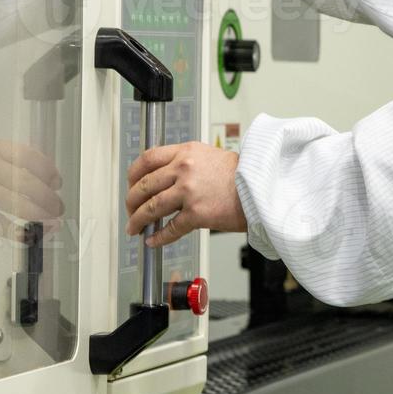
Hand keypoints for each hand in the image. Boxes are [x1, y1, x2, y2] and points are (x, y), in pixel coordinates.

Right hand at [0, 139, 64, 235]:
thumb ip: (9, 159)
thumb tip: (47, 177)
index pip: (29, 156)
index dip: (49, 171)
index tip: (58, 183)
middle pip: (27, 183)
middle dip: (49, 199)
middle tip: (59, 208)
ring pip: (17, 204)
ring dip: (40, 216)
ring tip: (53, 224)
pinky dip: (17, 232)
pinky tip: (31, 237)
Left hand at [126, 141, 244, 247]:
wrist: (262, 188)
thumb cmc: (241, 175)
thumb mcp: (208, 156)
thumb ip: (185, 162)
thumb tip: (162, 178)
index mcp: (185, 152)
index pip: (146, 159)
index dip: (132, 175)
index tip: (131, 186)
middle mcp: (184, 169)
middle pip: (143, 186)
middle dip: (131, 202)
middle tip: (130, 211)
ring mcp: (189, 191)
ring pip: (151, 208)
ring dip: (138, 221)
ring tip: (135, 229)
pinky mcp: (196, 213)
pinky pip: (170, 228)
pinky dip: (158, 237)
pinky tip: (153, 240)